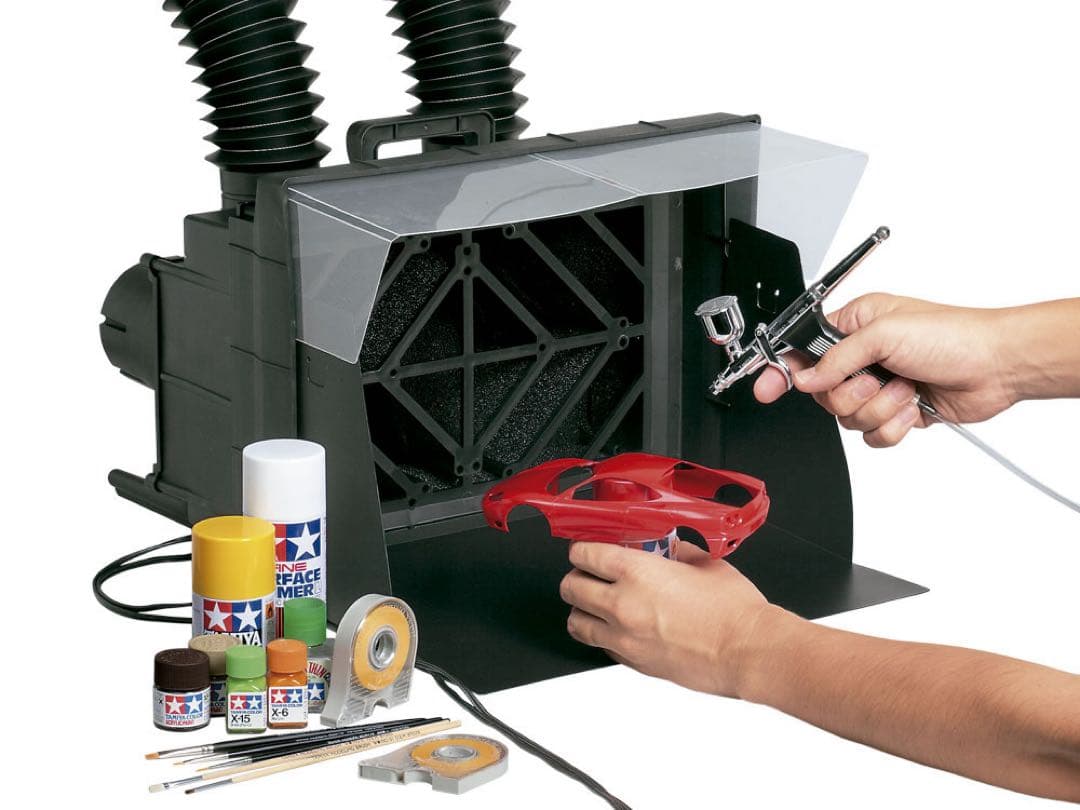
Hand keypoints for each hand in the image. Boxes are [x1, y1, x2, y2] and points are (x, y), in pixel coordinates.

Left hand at [560, 541, 777, 696]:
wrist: (749, 652)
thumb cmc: (734, 611)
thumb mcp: (705, 563)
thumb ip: (678, 551)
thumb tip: (669, 548)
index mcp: (637, 572)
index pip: (584, 554)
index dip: (582, 548)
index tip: (587, 548)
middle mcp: (623, 605)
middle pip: (571, 587)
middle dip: (576, 576)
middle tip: (589, 573)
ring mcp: (625, 638)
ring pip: (576, 622)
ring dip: (581, 609)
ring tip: (595, 603)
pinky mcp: (634, 663)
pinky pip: (601, 646)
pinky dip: (602, 635)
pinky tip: (619, 627)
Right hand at [753, 293, 1020, 446]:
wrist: (997, 366)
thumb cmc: (953, 335)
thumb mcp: (885, 334)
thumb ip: (837, 358)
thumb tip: (806, 379)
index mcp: (853, 327)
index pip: (801, 350)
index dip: (780, 369)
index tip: (765, 388)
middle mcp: (862, 357)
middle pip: (823, 392)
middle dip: (852, 392)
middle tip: (878, 377)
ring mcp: (879, 386)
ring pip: (847, 417)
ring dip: (879, 408)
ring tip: (905, 389)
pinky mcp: (896, 412)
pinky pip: (871, 435)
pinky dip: (893, 426)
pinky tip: (913, 407)